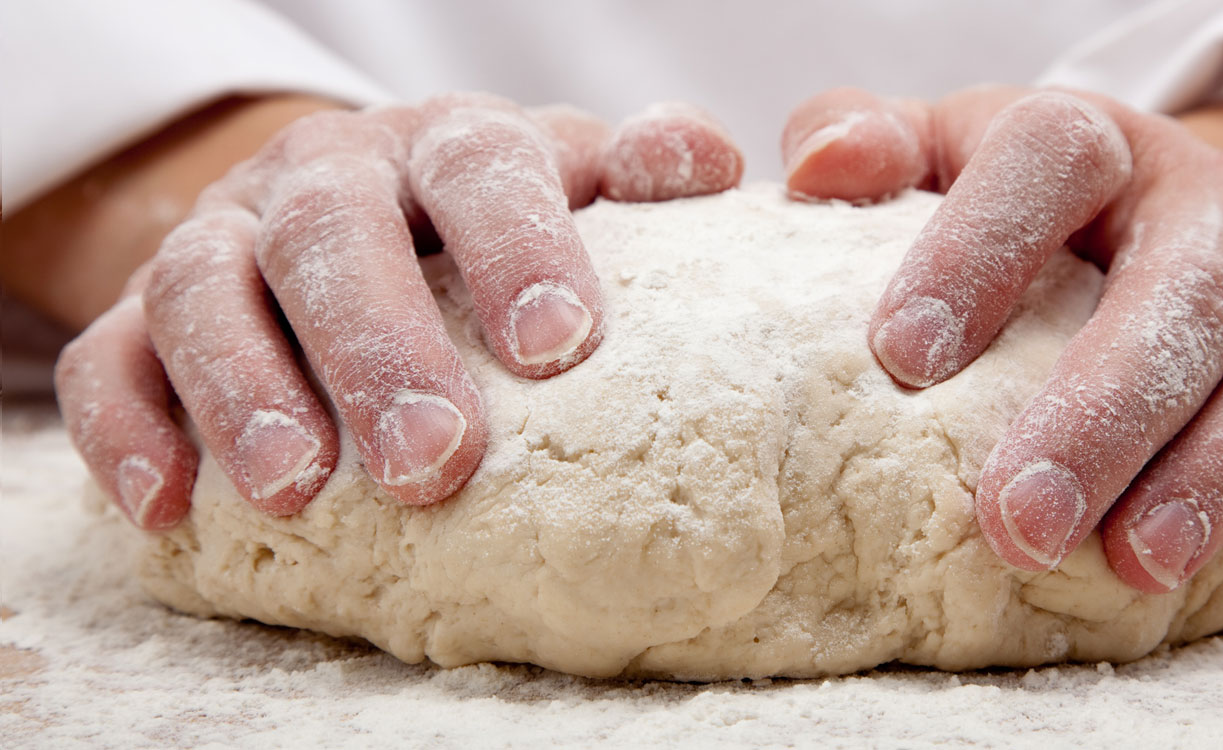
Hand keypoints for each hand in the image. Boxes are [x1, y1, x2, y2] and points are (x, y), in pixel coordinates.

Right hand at [56, 93, 742, 528]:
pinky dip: (127, 427)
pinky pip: (109, 356)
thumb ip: (636, 174)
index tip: (561, 345)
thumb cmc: (482, 216)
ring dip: (247, 390)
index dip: (518, 248)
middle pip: (334, 237)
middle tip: (433, 461)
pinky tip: (167, 505)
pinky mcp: (141, 312)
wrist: (344, 199)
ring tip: (297, 491)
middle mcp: (326, 180)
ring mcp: (224, 238)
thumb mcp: (565, 181)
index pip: (479, 171)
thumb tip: (711, 165)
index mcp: (443, 146)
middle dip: (380, 348)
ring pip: (206, 290)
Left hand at [781, 85, 1222, 591]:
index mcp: (1097, 144)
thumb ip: (869, 142)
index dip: (978, 248)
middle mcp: (1210, 203)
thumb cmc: (1025, 213)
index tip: (901, 357)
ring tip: (1134, 564)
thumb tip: (823, 168)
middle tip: (1019, 522)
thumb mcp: (940, 161)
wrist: (1175, 219)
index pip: (1051, 157)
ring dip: (1217, 470)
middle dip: (1102, 413)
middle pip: (1182, 291)